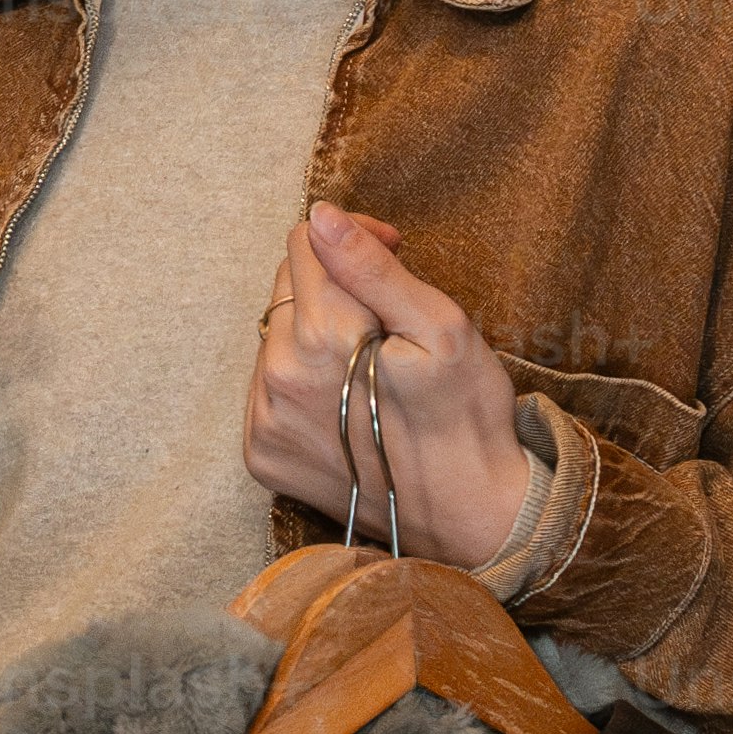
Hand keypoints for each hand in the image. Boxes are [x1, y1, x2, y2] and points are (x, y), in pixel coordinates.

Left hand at [245, 206, 538, 566]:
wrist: (471, 516)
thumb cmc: (467, 416)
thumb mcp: (440, 326)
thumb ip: (371, 267)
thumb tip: (320, 217)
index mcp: (319, 337)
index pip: (304, 243)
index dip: (355, 238)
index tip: (395, 254)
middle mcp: (275, 378)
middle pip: (285, 289)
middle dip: (333, 286)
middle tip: (390, 315)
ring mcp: (263, 421)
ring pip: (275, 338)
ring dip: (315, 335)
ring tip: (371, 366)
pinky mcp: (261, 454)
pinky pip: (268, 389)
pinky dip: (302, 382)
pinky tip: (346, 401)